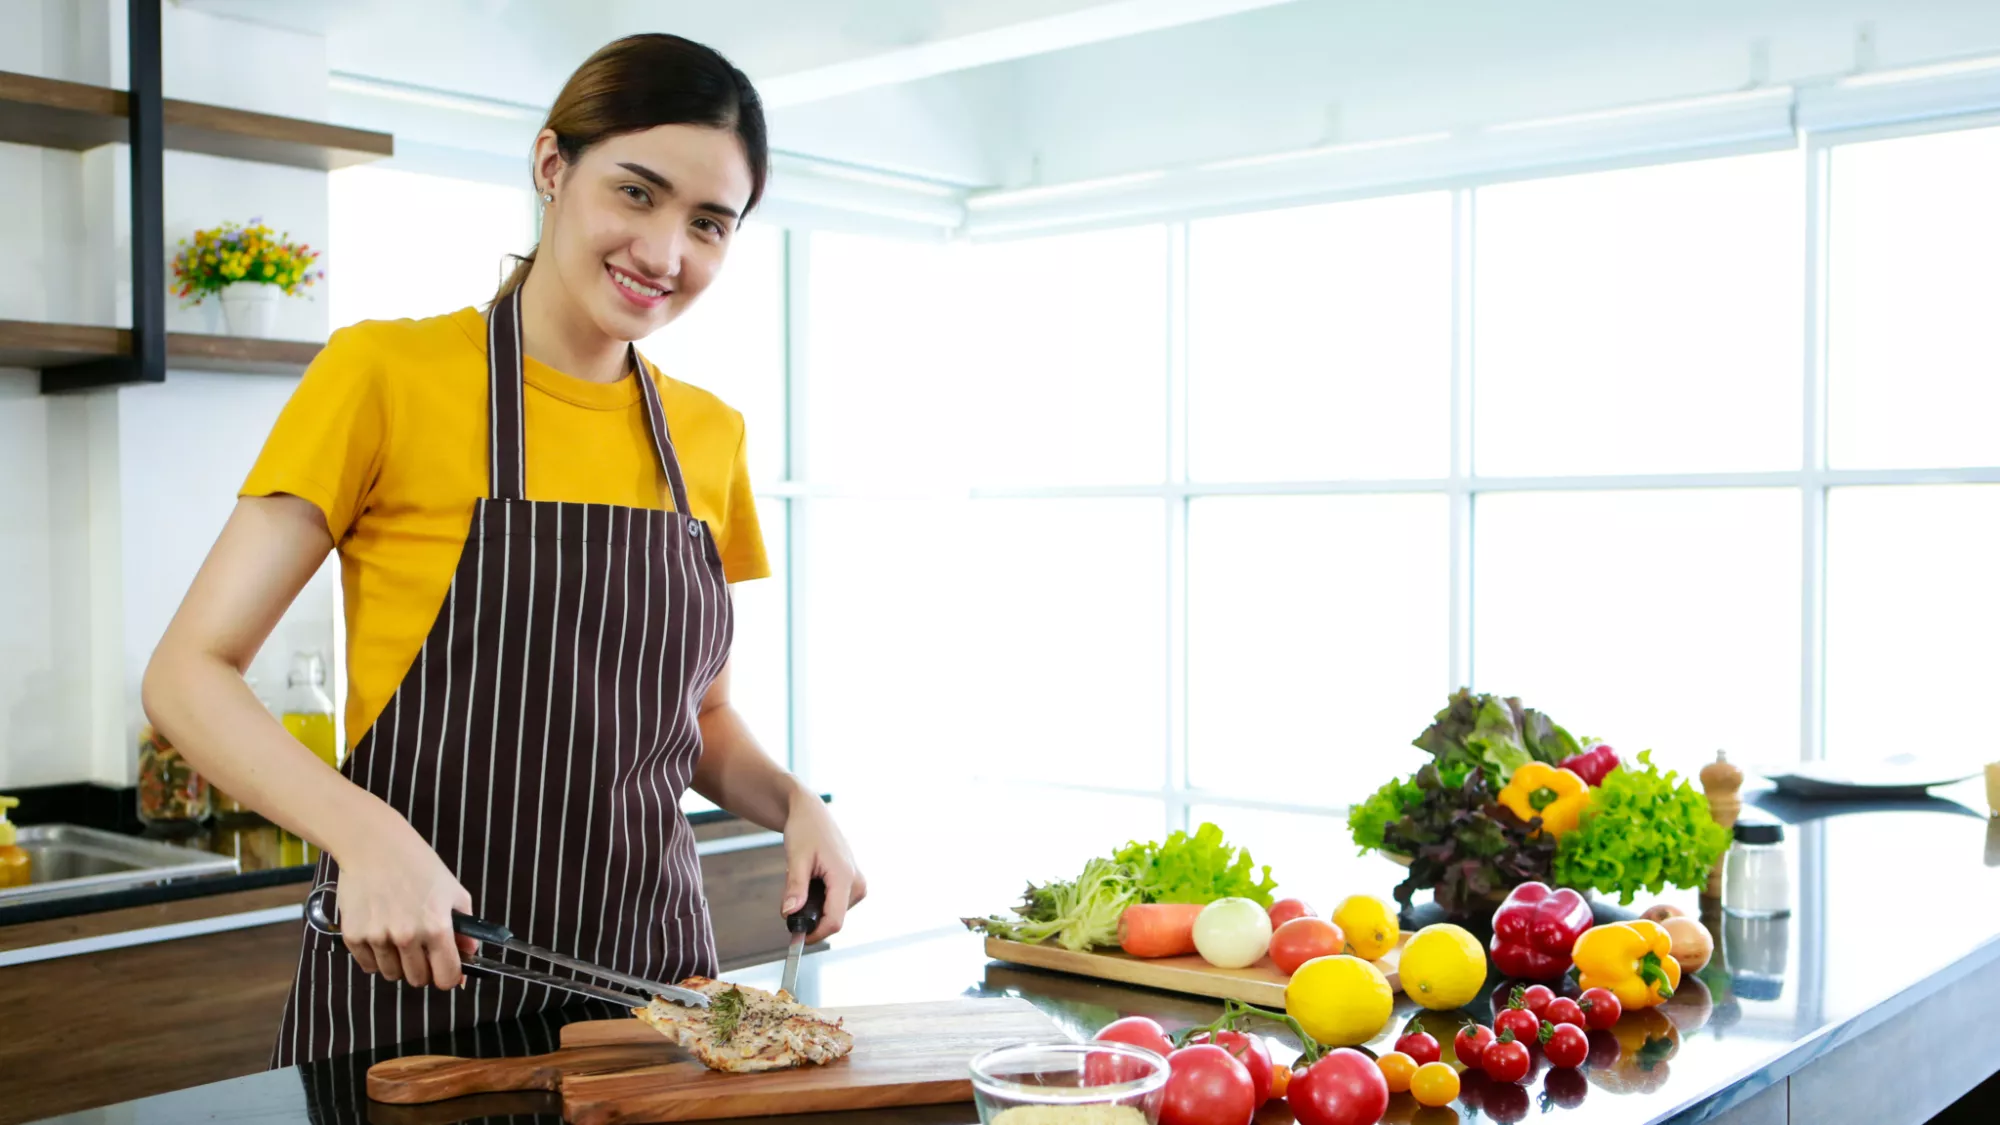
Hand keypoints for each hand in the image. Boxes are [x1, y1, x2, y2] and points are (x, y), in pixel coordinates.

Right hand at [332, 820, 477, 989]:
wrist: (373, 845)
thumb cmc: (417, 864)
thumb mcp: (453, 891)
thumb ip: (465, 928)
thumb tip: (469, 955)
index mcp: (436, 927)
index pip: (446, 977)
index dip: (449, 977)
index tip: (446, 970)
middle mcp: (407, 936)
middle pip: (418, 980)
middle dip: (423, 969)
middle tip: (421, 950)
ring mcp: (377, 937)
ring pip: (391, 974)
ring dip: (398, 963)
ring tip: (398, 937)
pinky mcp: (353, 936)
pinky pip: (367, 965)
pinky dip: (375, 956)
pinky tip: (380, 933)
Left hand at [780, 794, 864, 943]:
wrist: (812, 813)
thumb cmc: (806, 830)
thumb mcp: (796, 859)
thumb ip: (795, 888)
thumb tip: (789, 914)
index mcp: (845, 877)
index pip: (834, 921)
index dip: (815, 934)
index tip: (795, 937)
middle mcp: (857, 883)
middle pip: (832, 918)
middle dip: (810, 914)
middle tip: (792, 893)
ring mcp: (858, 884)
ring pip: (833, 912)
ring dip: (814, 905)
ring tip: (804, 879)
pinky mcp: (854, 884)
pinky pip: (836, 903)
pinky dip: (820, 898)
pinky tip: (813, 879)